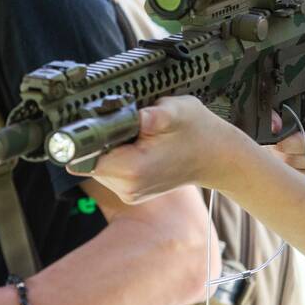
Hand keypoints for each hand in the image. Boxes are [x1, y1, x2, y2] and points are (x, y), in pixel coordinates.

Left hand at [88, 95, 246, 202]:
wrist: (218, 157)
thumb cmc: (199, 132)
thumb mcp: (177, 111)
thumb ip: (151, 114)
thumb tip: (131, 115)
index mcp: (133, 170)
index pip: (86, 156)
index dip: (86, 137)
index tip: (95, 122)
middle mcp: (127, 188)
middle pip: (89, 160)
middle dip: (100, 139)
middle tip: (125, 123)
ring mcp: (129, 193)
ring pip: (98, 164)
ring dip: (109, 147)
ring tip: (136, 135)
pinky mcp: (132, 192)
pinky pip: (110, 170)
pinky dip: (118, 155)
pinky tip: (139, 145)